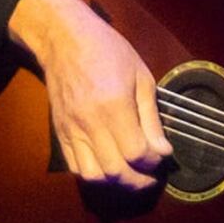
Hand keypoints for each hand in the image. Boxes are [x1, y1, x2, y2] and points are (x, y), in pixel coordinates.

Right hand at [11, 0, 173, 191]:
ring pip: (92, 175)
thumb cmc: (107, 51)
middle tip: (151, 176)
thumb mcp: (141, 77)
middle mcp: (90, 122)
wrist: (64, 40)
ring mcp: (72, 129)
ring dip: (115, 182)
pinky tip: (108, 165)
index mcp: (114, 106)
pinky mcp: (60, 132)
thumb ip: (151, 118)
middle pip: (115, 170)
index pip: (136, 153)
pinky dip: (94, 174)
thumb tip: (163, 150)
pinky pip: (75, 166)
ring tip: (130, 175)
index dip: (153, 162)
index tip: (161, 156)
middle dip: (138, 180)